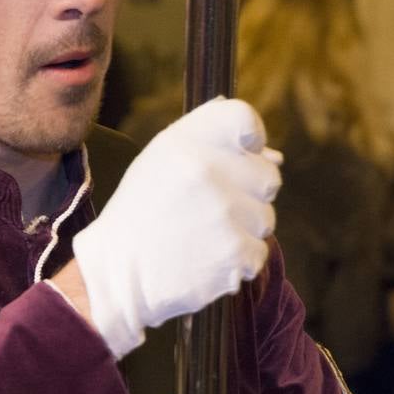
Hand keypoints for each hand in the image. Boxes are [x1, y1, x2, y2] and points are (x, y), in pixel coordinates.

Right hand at [73, 98, 280, 357]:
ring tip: (204, 237)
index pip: (243, 118)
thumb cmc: (144, 213)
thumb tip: (274, 156)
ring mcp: (223, 212)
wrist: (119, 274)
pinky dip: (239, 262)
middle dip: (248, 194)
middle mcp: (205, 171)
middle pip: (268, 175)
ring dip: (243, 230)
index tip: (244, 154)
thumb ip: (212, 144)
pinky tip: (207, 260)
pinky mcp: (235, 252)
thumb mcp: (162, 162)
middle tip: (211, 210)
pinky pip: (259, 252)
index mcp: (184, 143)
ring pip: (265, 217)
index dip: (252, 138)